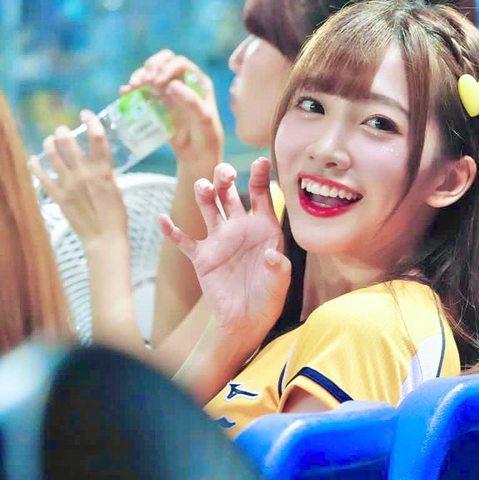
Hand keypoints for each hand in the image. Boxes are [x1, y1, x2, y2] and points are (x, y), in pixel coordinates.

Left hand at [29, 110, 127, 247]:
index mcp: (103, 171)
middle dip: (63, 132)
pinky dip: (36, 166)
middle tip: (62, 131)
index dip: (91, 122)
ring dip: (49, 144)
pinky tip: (34, 159)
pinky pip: (41, 177)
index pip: (98, 139)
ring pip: (52, 155)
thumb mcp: (117, 190)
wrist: (104, 238)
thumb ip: (105, 174)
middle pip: (68, 143)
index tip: (86, 113)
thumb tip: (98, 164)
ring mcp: (68, 184)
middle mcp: (84, 174)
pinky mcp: (58, 196)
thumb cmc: (116, 216)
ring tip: (49, 141)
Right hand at [121, 50, 222, 169]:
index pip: (180, 63)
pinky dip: (133, 88)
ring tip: (133, 86)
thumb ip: (191, 102)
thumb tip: (172, 85)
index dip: (167, 67)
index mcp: (198, 82)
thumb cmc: (206, 137)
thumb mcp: (203, 120)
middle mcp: (184, 83)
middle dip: (151, 66)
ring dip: (140, 75)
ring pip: (151, 73)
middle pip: (164, 61)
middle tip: (144, 81)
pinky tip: (125, 92)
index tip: (158, 81)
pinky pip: (143, 89)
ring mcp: (169, 91)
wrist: (197, 156)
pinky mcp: (158, 103)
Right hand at [159, 158, 290, 360]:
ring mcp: (219, 241)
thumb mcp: (279, 283)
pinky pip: (184, 240)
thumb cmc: (268, 298)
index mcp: (263, 229)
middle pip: (229, 195)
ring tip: (203, 187)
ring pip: (207, 208)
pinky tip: (162, 219)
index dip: (260, 178)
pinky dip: (172, 230)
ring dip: (203, 195)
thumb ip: (278, 267)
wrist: (245, 321)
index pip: (260, 196)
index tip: (261, 161)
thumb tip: (273, 255)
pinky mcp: (202, 257)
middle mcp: (239, 229)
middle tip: (225, 173)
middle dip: (225, 179)